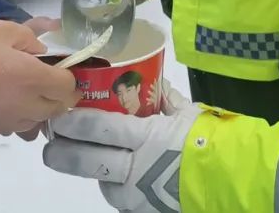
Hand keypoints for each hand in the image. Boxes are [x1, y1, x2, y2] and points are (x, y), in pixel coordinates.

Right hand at [0, 20, 80, 135]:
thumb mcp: (4, 30)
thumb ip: (30, 38)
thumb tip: (42, 50)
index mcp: (36, 80)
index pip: (69, 87)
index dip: (70, 78)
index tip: (65, 68)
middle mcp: (27, 106)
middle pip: (57, 109)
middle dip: (58, 96)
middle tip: (51, 80)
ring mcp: (8, 122)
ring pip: (35, 121)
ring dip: (38, 109)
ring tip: (27, 92)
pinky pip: (13, 125)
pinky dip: (16, 116)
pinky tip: (4, 102)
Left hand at [43, 81, 200, 212]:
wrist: (229, 180)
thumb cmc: (208, 139)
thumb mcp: (185, 111)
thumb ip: (162, 96)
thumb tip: (147, 79)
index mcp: (147, 138)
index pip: (101, 129)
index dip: (76, 122)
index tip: (59, 114)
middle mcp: (136, 168)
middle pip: (88, 160)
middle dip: (62, 150)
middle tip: (48, 141)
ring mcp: (136, 193)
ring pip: (98, 180)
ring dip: (82, 167)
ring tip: (66, 154)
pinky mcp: (139, 209)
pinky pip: (116, 193)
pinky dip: (109, 181)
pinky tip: (106, 170)